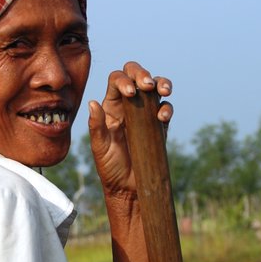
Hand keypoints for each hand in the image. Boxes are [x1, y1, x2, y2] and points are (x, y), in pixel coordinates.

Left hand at [87, 61, 172, 198]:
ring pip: (155, 88)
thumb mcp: (99, 148)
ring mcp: (145, 113)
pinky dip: (167, 108)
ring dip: (162, 83)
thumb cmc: (110, 168)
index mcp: (110, 107)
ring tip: (164, 90)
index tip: (130, 93)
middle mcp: (128, 106)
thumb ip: (96, 126)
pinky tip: (162, 116)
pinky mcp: (159, 125)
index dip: (123, 80)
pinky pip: (165, 109)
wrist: (128, 187)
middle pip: (136, 76)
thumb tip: (92, 102)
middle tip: (147, 85)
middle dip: (142, 74)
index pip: (116, 81)